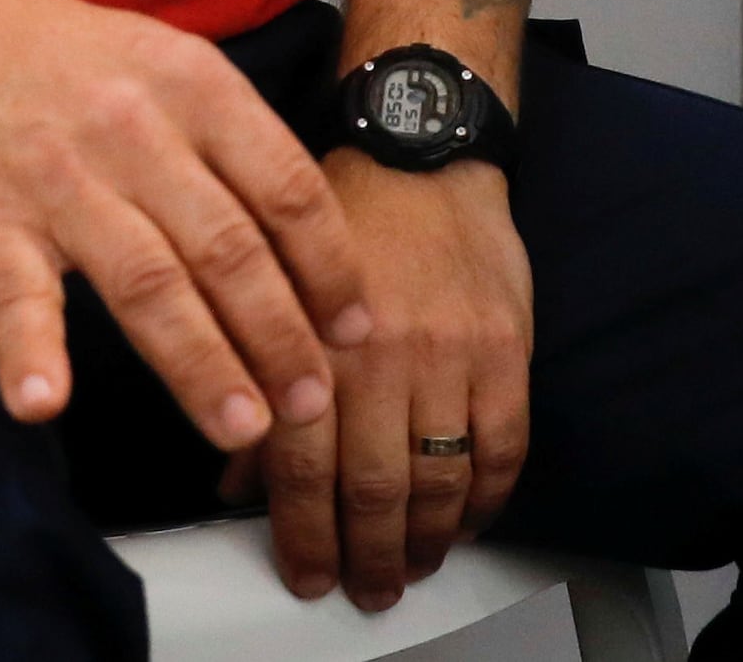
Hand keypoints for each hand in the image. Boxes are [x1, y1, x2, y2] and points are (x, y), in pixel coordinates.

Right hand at [0, 0, 378, 459]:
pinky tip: (45, 403)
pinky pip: (15, 292)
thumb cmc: (76, 66)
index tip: (353, 335)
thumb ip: (237, 148)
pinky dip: (28, 349)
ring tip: (239, 427)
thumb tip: (317, 254)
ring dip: (199, 362)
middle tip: (310, 407)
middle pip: (227, 248)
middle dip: (279, 336)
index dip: (330, 269)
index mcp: (195, 87)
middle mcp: (135, 131)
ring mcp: (59, 178)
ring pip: (145, 281)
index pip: (286, 189)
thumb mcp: (172, 68)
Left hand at [242, 157, 533, 610]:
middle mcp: (379, 353)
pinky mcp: (505, 347)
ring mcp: (449, 354)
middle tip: (366, 589)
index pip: (304, 467)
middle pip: (375, 487)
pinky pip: (503, 446)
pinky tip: (470, 520)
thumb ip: (260, 383)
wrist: (420, 153)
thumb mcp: (276, 288)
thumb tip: (237, 478)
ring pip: (439, 478)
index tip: (307, 575)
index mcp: (314, 339)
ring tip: (414, 566)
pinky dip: (487, 498)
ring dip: (427, 540)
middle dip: (368, 554)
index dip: (305, 536)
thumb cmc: (345, 217)